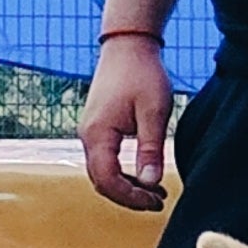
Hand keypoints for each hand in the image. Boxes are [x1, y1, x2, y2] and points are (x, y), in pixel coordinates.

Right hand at [80, 36, 172, 210]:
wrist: (128, 45)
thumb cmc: (143, 74)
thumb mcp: (154, 113)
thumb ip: (151, 149)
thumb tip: (150, 182)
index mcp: (98, 134)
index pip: (108, 180)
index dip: (130, 197)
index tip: (156, 202)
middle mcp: (88, 135)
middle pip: (102, 181)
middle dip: (129, 197)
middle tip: (159, 202)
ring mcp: (91, 132)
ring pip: (103, 173)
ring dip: (127, 187)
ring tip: (157, 193)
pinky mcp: (98, 129)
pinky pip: (105, 161)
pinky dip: (123, 174)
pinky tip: (145, 176)